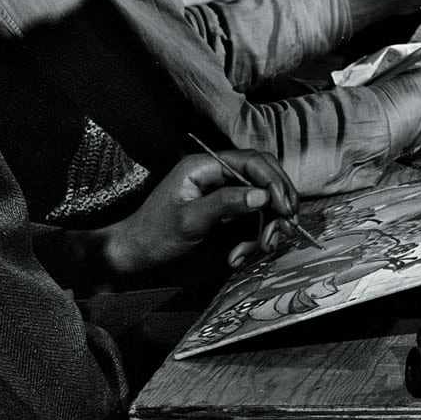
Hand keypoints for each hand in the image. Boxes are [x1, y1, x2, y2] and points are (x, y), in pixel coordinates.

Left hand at [104, 150, 299, 278]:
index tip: (286, 207)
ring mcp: (222, 194)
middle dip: (276, 205)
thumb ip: (225, 203)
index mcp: (205, 166)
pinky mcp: (225, 213)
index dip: (274, 181)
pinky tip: (237, 257)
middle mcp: (217, 176)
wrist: (134, 256)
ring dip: (265, 227)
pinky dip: (252, 239)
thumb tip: (262, 196)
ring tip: (259, 249)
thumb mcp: (189, 220)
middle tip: (285, 228)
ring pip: (261, 204)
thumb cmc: (154, 235)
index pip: (252, 162)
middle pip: (263, 180)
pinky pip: (250, 221)